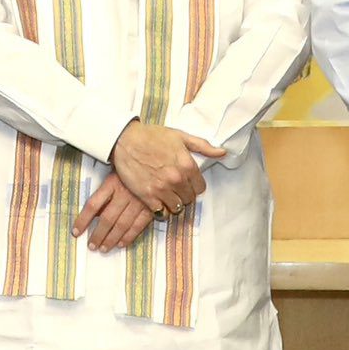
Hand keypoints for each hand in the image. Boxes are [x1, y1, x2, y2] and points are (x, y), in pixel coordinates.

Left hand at [72, 173, 154, 252]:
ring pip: (121, 225)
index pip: (92, 205)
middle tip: (91, 245)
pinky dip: (128, 237)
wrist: (156, 161)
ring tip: (103, 248)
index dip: (83, 220)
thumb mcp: (114, 174)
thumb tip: (94, 214)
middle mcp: (124, 193)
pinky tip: (121, 244)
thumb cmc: (132, 167)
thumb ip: (105, 193)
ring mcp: (138, 201)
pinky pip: (138, 226)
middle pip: (106, 219)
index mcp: (111, 183)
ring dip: (111, 239)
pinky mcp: (150, 208)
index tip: (76, 231)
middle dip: (98, 235)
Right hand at [108, 120, 226, 213]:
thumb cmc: (152, 136)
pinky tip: (157, 200)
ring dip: (173, 202)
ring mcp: (162, 189)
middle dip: (184, 194)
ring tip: (166, 194)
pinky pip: (161, 213)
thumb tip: (223, 152)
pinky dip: (161, 209)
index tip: (186, 182)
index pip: (200, 187)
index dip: (194, 185)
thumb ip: (203, 146)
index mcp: (187, 165)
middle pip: (189, 199)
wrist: (125, 140)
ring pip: (177, 207)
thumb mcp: (180, 136)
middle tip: (174, 187)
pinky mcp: (148, 197)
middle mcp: (177, 179)